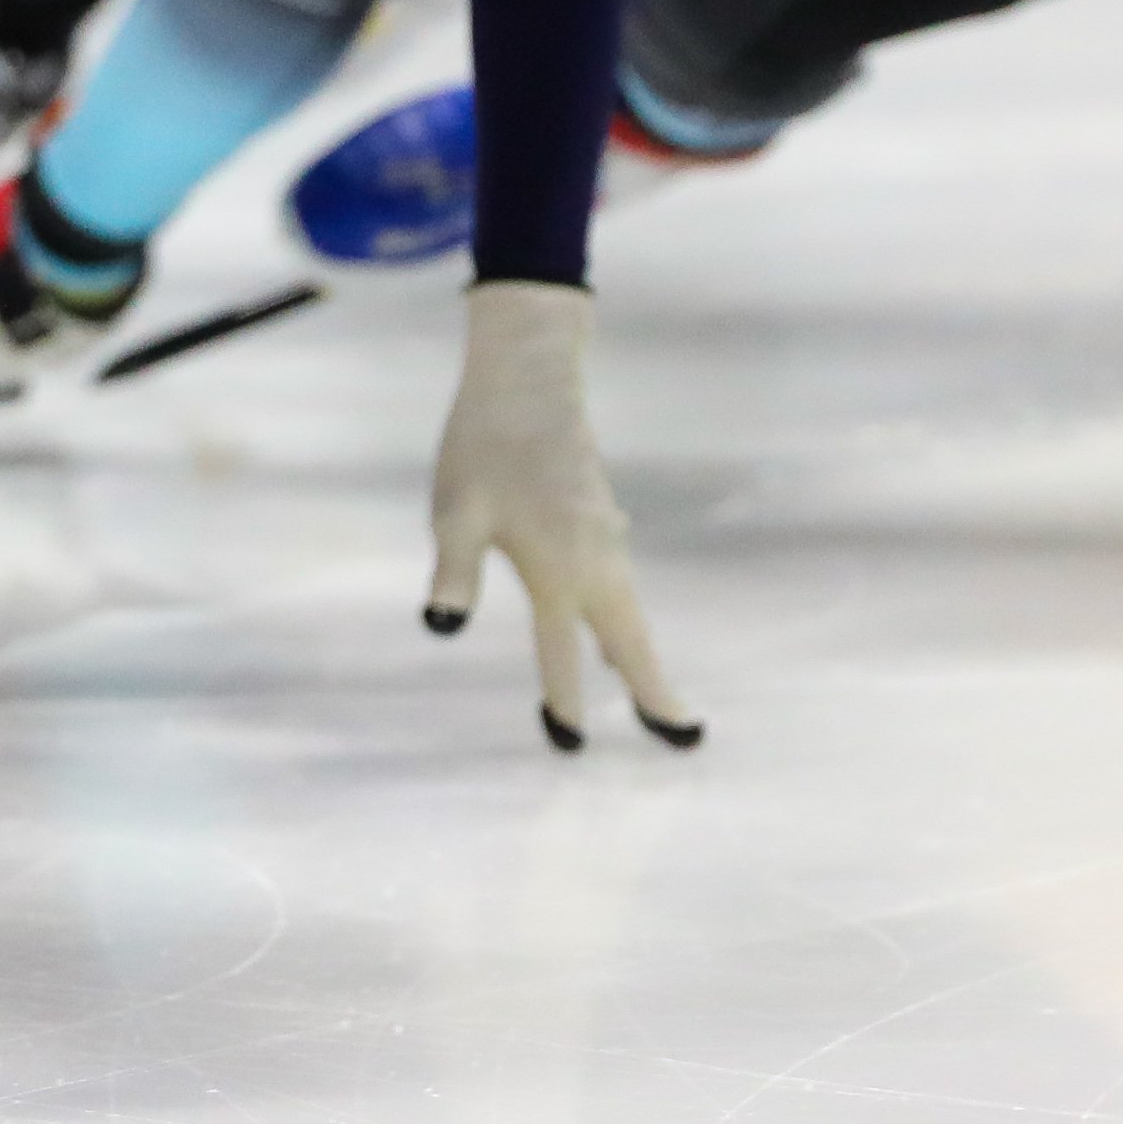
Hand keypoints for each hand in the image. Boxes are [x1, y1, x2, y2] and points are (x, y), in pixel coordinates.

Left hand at [425, 279, 698, 750]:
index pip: (563, 652)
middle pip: (630, 640)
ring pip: (628, 609)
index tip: (568, 745)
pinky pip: (620, 582)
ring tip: (646, 694)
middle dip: (652, 689)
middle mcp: (594, 560)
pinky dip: (624, 614)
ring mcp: (605, 536)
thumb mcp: (455, 513)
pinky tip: (615, 622)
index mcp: (558, 569)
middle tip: (681, 737)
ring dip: (638, 653)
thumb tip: (441, 627)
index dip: (565, 701)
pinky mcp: (601, 515)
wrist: (527, 379)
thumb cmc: (482, 446)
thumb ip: (453, 572)